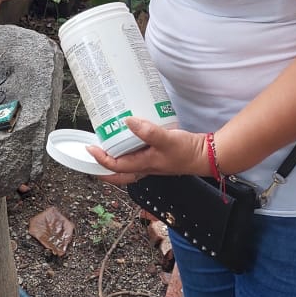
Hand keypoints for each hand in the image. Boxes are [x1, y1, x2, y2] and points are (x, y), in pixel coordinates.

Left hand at [86, 117, 207, 182]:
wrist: (205, 155)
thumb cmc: (187, 152)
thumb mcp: (166, 139)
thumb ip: (147, 131)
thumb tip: (128, 122)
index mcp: (143, 165)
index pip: (115, 166)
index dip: (100, 158)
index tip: (90, 148)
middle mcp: (144, 167)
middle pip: (117, 174)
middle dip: (102, 169)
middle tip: (90, 159)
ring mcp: (151, 164)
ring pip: (126, 167)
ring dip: (114, 161)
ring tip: (106, 149)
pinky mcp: (157, 157)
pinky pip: (136, 158)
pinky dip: (128, 152)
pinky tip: (130, 140)